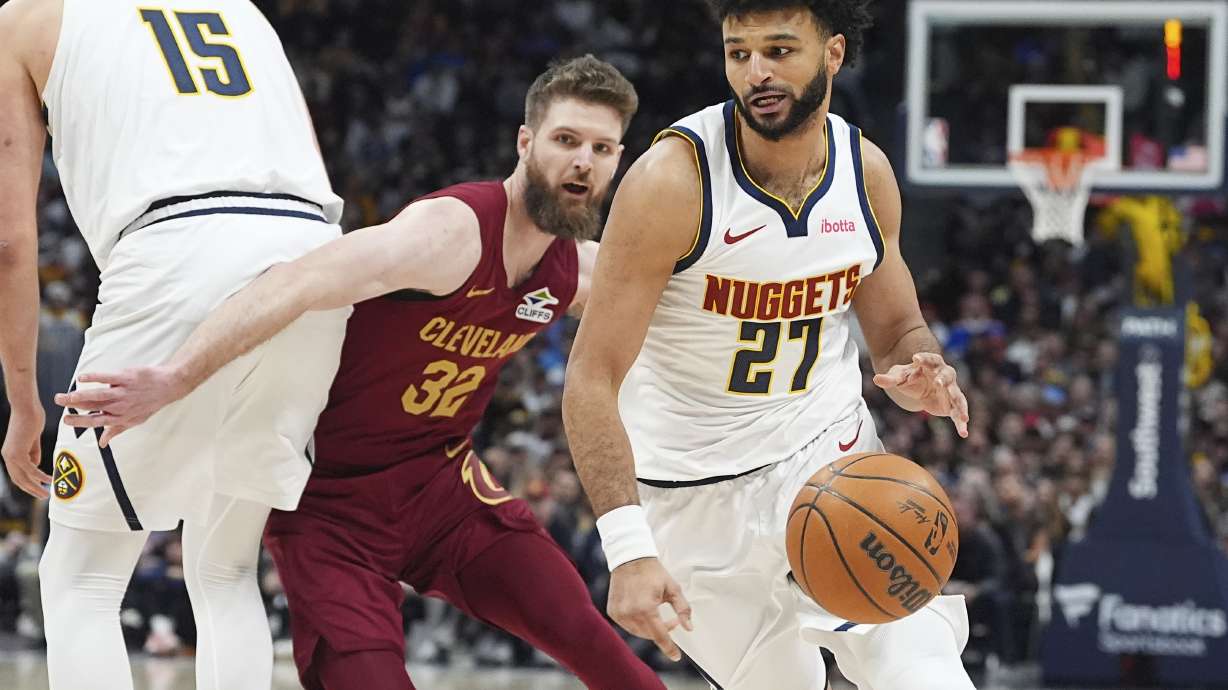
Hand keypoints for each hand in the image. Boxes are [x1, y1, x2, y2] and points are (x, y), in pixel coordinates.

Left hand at [2, 400, 49, 497]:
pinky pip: (31, 469)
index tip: (40, 489)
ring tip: (47, 494)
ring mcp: (11, 455)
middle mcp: (8, 456)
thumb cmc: (31, 419)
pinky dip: (40, 476)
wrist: (26, 407)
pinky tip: (49, 480)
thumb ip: (33, 453)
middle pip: (19, 480)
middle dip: (32, 490)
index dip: (28, 484)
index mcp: (10, 453)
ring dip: (36, 487)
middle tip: (44, 497)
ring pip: (24, 478)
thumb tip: (35, 465)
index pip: (17, 475)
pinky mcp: (18, 453)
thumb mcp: (33, 440)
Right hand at [54, 366, 186, 446]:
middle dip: (74, 405)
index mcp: (120, 417)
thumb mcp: (134, 420)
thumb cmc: (149, 404)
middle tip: (58, 401)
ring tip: (65, 395)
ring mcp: (123, 392)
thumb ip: (116, 430)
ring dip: (80, 395)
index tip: (65, 420)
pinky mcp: (127, 377)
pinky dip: (94, 378)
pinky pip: (108, 378)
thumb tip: (102, 443)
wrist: (169, 386)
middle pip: (94, 407)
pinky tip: (82, 378)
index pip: (97, 421)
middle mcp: (120, 406)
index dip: (80, 422)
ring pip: (98, 395)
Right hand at [607, 557, 692, 660]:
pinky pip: (628, 626)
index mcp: (646, 608)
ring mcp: (620, 613)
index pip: (660, 635)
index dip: (669, 648)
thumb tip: (689, 628)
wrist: (630, 558)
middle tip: (672, 621)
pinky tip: (643, 611)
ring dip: (650, 628)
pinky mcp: (613, 611)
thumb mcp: (673, 588)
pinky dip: (638, 623)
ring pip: (638, 632)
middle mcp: (630, 613)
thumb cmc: (653, 572)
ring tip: (657, 613)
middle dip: (663, 632)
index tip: (676, 656)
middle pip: (650, 635)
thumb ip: (683, 609)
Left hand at [873, 352, 969, 437]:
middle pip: (947, 375)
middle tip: (938, 383)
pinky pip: (958, 413)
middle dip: (943, 379)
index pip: (930, 359)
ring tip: (963, 416)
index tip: (915, 358)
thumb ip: (889, 378)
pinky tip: (964, 433)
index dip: (925, 358)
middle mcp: (944, 375)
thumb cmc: (909, 377)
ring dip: (960, 405)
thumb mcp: (898, 376)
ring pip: (957, 396)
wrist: (919, 386)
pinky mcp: (951, 404)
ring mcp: (950, 390)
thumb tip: (876, 379)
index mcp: (931, 364)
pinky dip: (961, 423)